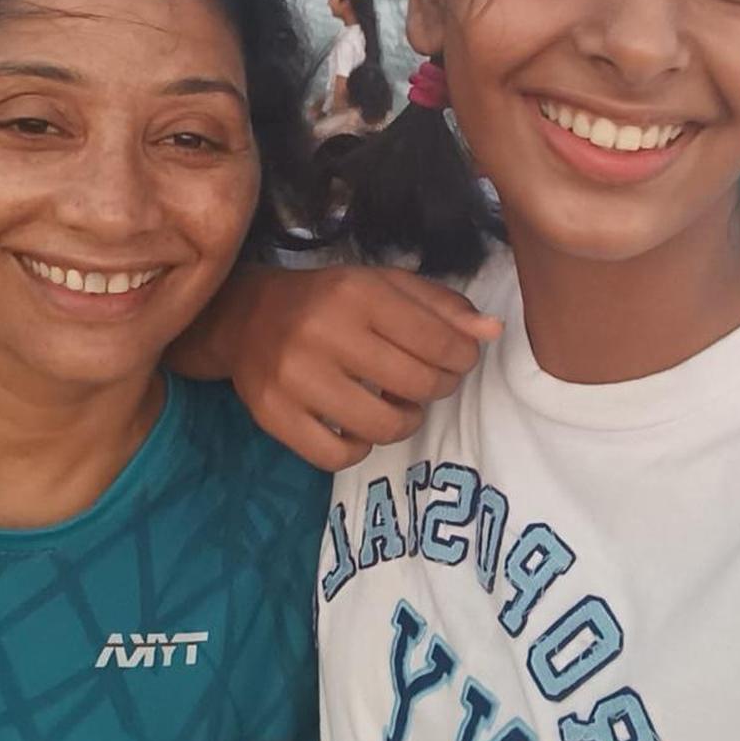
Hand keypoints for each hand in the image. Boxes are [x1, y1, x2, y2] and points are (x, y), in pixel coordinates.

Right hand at [170, 264, 502, 470]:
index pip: (438, 341)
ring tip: (400, 405)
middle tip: (431, 382)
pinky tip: (360, 425)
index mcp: (357, 294)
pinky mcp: (273, 415)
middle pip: (417, 385)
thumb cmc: (330, 300)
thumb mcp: (384, 285)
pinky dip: (360, 447)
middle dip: (440, 388)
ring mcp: (294, 378)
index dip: (463, 358)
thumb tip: (491, 332)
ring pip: (382, 427)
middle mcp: (323, 334)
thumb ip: (441, 306)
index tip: (460, 359)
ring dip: (406, 421)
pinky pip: (338, 455)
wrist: (247, 317)